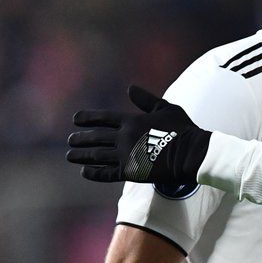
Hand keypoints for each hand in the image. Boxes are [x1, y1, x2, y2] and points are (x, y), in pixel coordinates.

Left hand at [67, 85, 209, 184]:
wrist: (191, 153)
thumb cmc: (182, 129)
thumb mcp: (165, 108)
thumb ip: (146, 100)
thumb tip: (130, 88)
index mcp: (131, 121)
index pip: (104, 118)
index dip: (88, 118)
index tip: (75, 119)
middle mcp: (124, 137)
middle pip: (96, 137)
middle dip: (81, 138)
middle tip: (71, 140)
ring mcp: (125, 155)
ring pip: (96, 155)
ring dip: (82, 155)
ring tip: (70, 155)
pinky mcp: (129, 172)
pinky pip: (106, 173)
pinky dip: (94, 173)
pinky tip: (85, 172)